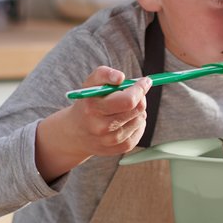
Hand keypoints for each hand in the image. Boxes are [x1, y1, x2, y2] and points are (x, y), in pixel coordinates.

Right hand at [35, 68, 151, 179]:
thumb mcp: (90, 85)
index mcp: (93, 108)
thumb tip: (120, 77)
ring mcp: (112, 140)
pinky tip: (126, 119)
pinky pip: (140, 130)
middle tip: (135, 92)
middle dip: (140, 97)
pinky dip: (137, 122)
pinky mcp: (120, 148)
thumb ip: (104, 74)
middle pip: (138, 109)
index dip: (140, 89)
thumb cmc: (87, 103)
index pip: (128, 100)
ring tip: (124, 108)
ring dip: (138, 110)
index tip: (145, 81)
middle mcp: (102, 127)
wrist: (76, 133)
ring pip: (141, 119)